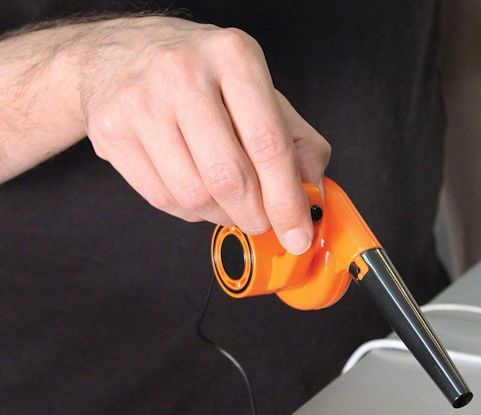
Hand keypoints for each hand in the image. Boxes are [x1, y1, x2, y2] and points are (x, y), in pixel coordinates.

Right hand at [79, 17, 330, 253]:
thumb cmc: (207, 81)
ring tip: (226, 199)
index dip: (287, 201)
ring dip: (220, 215)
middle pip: (228, 177)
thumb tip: (311, 198)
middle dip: (254, 216)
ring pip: (193, 196)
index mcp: (234, 56)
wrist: (125, 55)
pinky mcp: (111, 130)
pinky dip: (190, 210)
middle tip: (260, 222)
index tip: (298, 235)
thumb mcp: (263, 96)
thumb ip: (298, 145)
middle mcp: (183, 71)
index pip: (268, 145)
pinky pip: (163, 199)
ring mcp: (140, 101)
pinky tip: (196, 189)